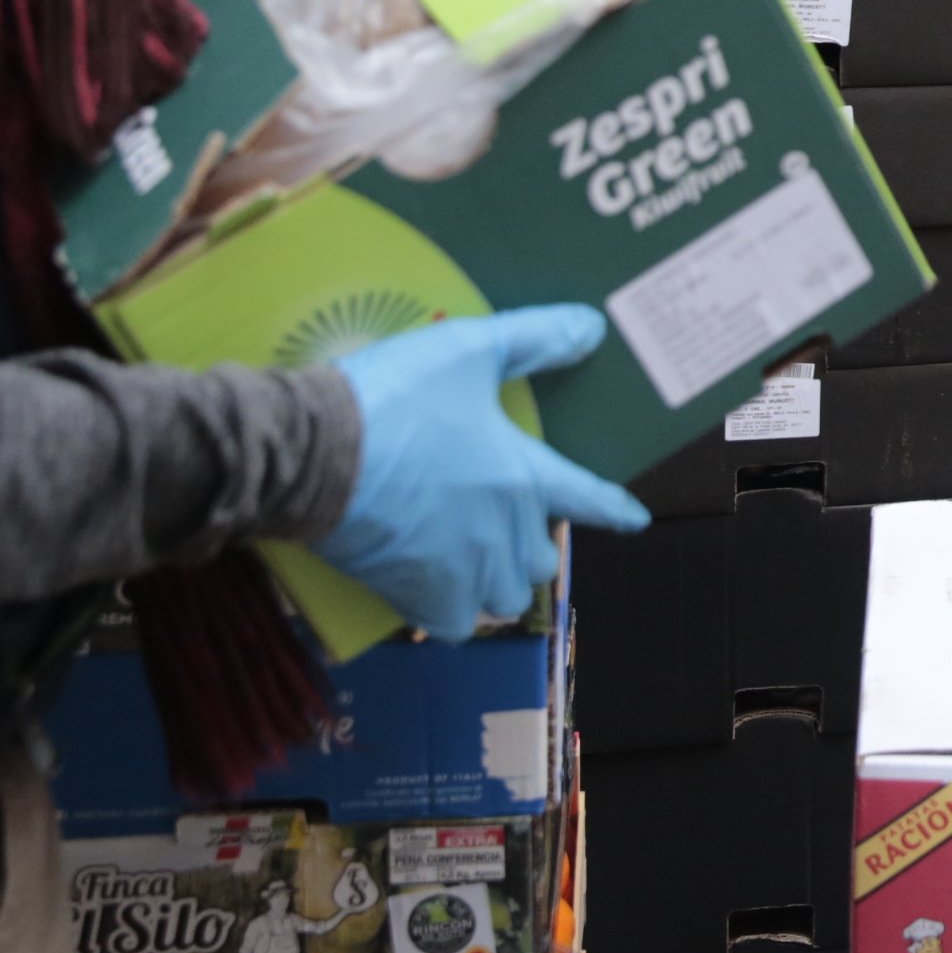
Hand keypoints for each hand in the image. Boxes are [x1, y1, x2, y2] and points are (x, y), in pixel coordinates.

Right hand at [316, 308, 646, 638]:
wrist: (315, 452)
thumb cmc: (395, 399)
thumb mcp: (468, 349)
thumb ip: (534, 338)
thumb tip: (591, 329)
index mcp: (522, 476)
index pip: (586, 497)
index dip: (613, 509)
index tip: (636, 519)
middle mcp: (501, 532)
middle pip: (540, 560)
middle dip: (532, 546)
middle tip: (505, 524)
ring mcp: (459, 569)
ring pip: (503, 597)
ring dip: (497, 582)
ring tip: (476, 561)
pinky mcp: (413, 592)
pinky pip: (452, 623)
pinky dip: (451, 611)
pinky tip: (435, 587)